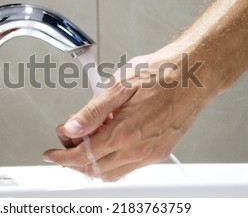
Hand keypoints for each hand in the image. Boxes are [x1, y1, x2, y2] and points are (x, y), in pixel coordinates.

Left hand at [43, 43, 215, 180]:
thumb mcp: (120, 85)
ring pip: (112, 172)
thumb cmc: (162, 74)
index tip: (51, 153)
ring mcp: (150, 154)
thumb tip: (72, 128)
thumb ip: (93, 111)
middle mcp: (137, 149)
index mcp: (124, 132)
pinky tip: (111, 136)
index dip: (62, 156)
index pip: (83, 155)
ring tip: (88, 136)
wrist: (196, 75)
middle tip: (67, 140)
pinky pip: (128, 167)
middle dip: (74, 158)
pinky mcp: (159, 152)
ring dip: (93, 160)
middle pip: (94, 168)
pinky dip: (112, 158)